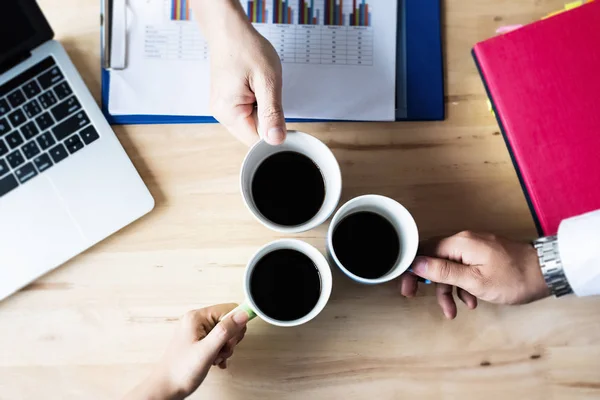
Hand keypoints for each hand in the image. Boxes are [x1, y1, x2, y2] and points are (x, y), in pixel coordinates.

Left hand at [124, 304, 248, 399]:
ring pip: (225, 333)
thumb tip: (243, 314)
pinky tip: (214, 361)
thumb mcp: (207, 351)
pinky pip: (219, 340)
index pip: (230, 309)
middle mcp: (197, 320)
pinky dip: (220, 351)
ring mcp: (197, 330)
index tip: (232, 341)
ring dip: (225, 348)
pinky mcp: (199, 340)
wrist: (166, 388)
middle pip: (228, 321)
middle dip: (229, 339)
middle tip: (220, 351)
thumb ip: (225, 331)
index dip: (236, 326)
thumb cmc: (180, 371)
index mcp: (197, 317)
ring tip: (215, 358)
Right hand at [192, 0, 285, 145]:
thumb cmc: (247, 49)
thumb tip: (277, 140)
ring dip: (262, 111)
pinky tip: (254, 89)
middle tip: (268, 94)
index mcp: (229, 112)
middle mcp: (221, 115)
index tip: (280, 113)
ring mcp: (222, 109)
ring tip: (259, 88)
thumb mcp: (267, 81)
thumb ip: (272, 113)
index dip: (274, 133)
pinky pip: (245, 114)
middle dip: (267, 120)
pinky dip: (255, 105)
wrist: (229, 31)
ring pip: (250, 124)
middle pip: (253, 135)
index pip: (257, 142)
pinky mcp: (225, 103)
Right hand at [397, 231, 550, 318]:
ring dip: (449, 288)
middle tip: (418, 297)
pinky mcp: (484, 254)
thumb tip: (417, 263)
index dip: (412, 269)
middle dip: (430, 282)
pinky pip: (464, 267)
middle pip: (436, 259)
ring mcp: (476, 246)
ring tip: (454, 310)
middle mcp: (465, 240)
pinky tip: (471, 300)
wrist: (547, 273)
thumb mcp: (474, 280)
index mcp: (460, 243)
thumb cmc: (514, 278)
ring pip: (451, 266)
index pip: (425, 251)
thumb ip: (443, 271)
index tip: (407, 286)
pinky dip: (463, 284)